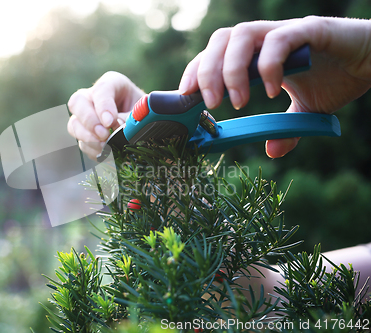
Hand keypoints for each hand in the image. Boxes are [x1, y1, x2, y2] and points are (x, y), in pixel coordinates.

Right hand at [67, 71, 144, 159]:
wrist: (145, 125)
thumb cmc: (145, 113)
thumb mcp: (143, 111)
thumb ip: (132, 118)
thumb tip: (120, 132)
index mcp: (111, 83)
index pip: (102, 90)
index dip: (103, 106)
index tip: (110, 122)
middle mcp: (93, 97)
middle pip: (77, 103)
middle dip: (89, 121)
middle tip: (104, 135)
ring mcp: (86, 116)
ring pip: (74, 125)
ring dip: (88, 139)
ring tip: (106, 147)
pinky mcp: (87, 135)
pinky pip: (82, 144)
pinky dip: (93, 151)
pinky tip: (107, 154)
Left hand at [179, 16, 370, 157]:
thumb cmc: (336, 78)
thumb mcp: (305, 110)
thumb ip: (286, 128)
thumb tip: (272, 150)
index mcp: (256, 54)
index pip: (213, 55)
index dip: (195, 73)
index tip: (186, 99)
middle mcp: (265, 38)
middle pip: (220, 40)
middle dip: (207, 72)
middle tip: (211, 106)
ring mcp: (286, 32)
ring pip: (243, 34)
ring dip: (232, 69)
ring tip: (236, 102)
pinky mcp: (311, 30)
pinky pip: (281, 40)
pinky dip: (270, 65)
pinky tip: (271, 90)